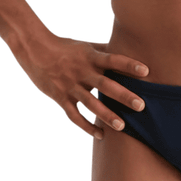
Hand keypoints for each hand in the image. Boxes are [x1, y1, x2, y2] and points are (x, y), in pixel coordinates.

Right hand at [12, 34, 148, 139]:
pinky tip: (100, 135)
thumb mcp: (86, 46)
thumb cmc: (65, 47)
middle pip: (105, 85)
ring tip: (122, 127)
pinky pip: (74, 116)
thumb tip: (126, 49)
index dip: (129, 65)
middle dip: (123, 96)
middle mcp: (82, 72)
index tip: (146, 71)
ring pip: (90, 103)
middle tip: (141, 105)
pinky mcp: (60, 98)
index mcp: (90, 57)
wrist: (35, 50)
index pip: (113, 59)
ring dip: (107, 115)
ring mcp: (70, 86)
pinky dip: (87, 126)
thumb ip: (105, 51)